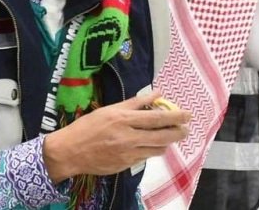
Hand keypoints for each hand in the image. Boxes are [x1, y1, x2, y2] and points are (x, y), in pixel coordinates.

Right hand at [42, 93, 189, 181]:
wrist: (71, 151)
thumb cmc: (88, 126)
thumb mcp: (110, 109)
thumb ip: (134, 103)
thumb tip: (157, 93)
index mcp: (124, 120)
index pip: (157, 118)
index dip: (176, 116)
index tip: (188, 114)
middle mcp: (129, 137)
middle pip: (162, 136)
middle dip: (178, 132)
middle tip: (187, 128)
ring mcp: (128, 154)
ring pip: (157, 149)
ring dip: (166, 142)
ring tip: (169, 136)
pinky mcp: (126, 165)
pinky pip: (146, 157)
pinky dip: (152, 149)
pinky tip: (150, 144)